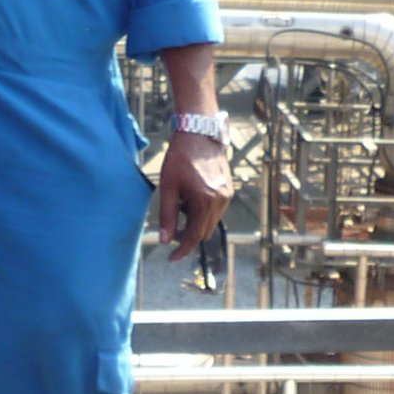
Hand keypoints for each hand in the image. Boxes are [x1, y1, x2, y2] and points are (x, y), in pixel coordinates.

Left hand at [159, 130, 231, 262]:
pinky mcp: (229, 192)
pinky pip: (216, 212)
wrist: (200, 134)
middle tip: (172, 225)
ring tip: (183, 203)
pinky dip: (203, 212)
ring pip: (210, 224)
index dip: (182, 250)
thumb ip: (167, 216)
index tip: (171, 258)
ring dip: (196, 222)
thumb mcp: (168, 187)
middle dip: (187, 234)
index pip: (193, 236)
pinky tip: (193, 196)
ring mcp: (227, 197)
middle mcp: (220, 202)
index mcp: (204, 202)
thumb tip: (165, 241)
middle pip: (203, 233)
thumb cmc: (180, 158)